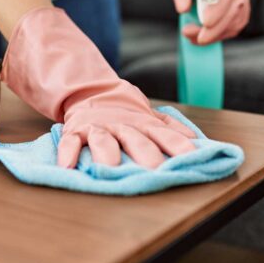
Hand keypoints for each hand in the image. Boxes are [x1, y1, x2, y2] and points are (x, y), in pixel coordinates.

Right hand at [58, 80, 196, 168]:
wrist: (92, 92)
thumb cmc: (126, 113)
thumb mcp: (151, 118)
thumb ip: (173, 129)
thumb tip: (197, 141)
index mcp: (144, 124)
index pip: (166, 135)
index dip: (179, 146)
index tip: (193, 158)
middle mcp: (123, 126)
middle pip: (136, 140)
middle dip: (145, 154)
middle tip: (154, 170)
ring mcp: (98, 128)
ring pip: (103, 140)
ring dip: (107, 154)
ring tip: (110, 169)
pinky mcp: (75, 131)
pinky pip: (70, 141)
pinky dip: (67, 153)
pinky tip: (66, 166)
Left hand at [173, 0, 250, 44]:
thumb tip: (183, 10)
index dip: (218, 9)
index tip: (205, 23)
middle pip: (232, 13)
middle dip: (213, 30)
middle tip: (193, 36)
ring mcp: (243, 7)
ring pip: (232, 26)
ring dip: (211, 36)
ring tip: (189, 34)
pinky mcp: (241, 20)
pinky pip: (230, 32)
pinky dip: (214, 38)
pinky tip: (199, 38)